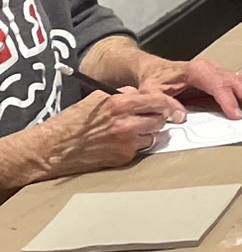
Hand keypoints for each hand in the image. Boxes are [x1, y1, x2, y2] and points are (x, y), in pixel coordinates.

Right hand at [31, 88, 183, 177]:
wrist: (53, 148)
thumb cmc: (72, 122)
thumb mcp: (97, 98)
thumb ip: (122, 94)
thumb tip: (140, 95)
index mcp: (120, 103)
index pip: (159, 101)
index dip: (171, 106)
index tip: (178, 110)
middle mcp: (126, 123)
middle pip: (160, 120)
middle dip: (158, 119)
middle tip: (153, 120)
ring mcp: (126, 142)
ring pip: (153, 136)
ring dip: (148, 133)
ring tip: (131, 131)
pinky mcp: (123, 157)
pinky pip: (140, 150)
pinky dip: (135, 146)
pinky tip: (120, 143)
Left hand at [134, 54, 241, 117]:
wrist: (154, 69)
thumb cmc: (154, 79)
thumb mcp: (150, 92)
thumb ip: (164, 104)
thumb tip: (181, 116)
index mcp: (195, 70)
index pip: (217, 84)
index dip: (229, 100)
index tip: (236, 115)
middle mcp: (210, 68)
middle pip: (235, 80)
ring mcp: (217, 71)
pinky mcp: (221, 76)